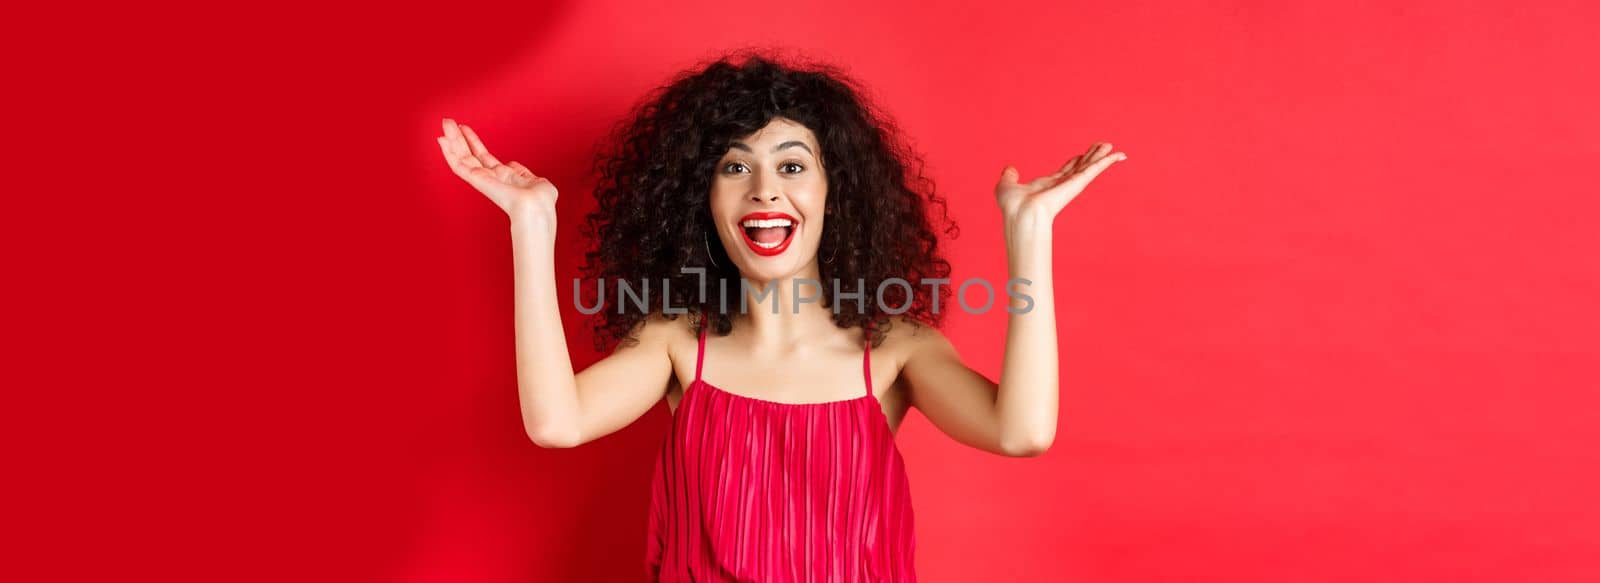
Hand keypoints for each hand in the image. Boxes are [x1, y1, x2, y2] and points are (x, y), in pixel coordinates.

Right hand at [436, 118, 557, 219]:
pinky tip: (442, 139)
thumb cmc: (541, 201)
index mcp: (503, 177)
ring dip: (452, 140)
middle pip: (469, 154)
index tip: (464, 129)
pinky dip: (450, 152)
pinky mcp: (477, 180)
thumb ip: (523, 172)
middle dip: (459, 138)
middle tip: (448, 121)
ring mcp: (482, 179)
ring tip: (444, 123)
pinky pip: (459, 165)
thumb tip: (512, 164)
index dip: (473, 142)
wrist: (537, 208)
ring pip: (461, 158)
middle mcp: (490, 178)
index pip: (483, 157)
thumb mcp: (535, 181)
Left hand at [995, 142, 1126, 223]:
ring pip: (1090, 167)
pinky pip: (1095, 170)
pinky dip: (1106, 162)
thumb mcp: (1007, 185)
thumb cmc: (1013, 206)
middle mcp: (1062, 185)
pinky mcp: (1078, 184)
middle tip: (1102, 146)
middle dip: (1091, 157)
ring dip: (1101, 157)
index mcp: (1048, 186)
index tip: (1081, 155)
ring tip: (1112, 147)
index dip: (1074, 162)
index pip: (1065, 171)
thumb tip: (1009, 169)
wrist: (1021, 214)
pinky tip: (1117, 155)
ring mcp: (1071, 185)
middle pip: (1081, 167)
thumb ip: (1009, 176)